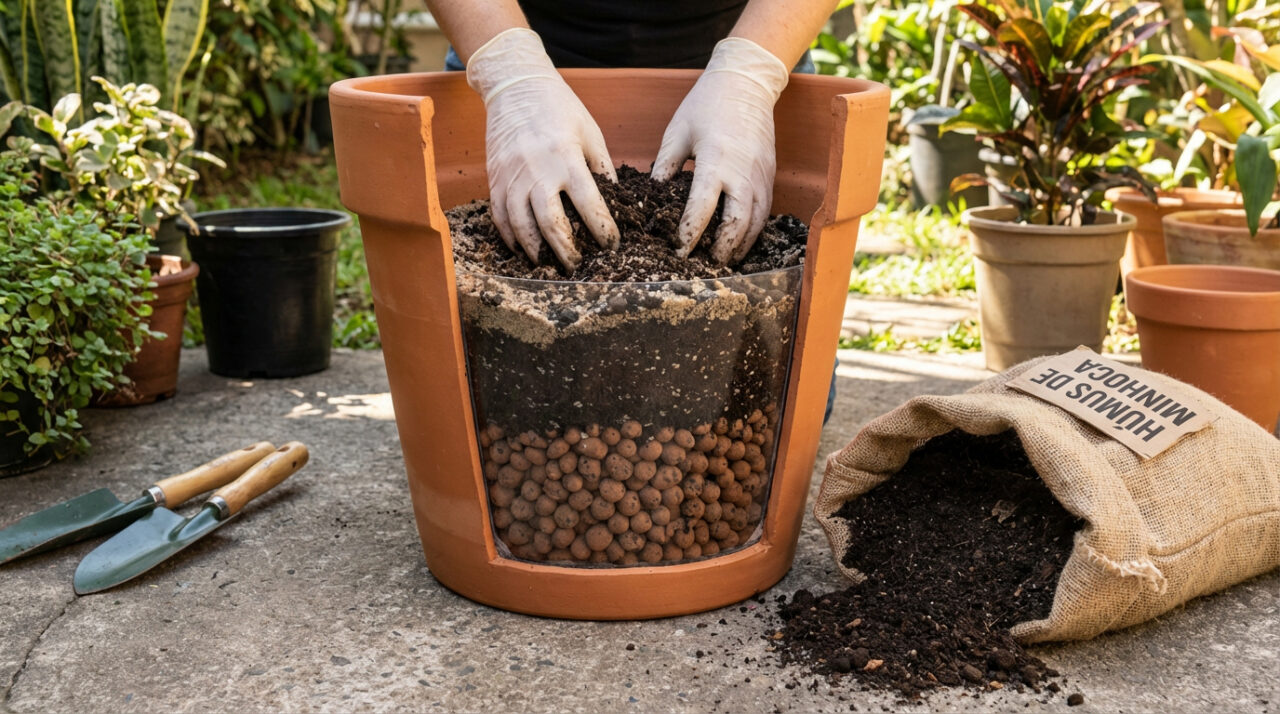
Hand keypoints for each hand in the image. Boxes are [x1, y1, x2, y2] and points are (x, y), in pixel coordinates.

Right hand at [466, 28, 618, 269]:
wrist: (515, 86)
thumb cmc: (559, 109)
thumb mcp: (590, 133)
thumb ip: (602, 169)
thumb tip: (617, 202)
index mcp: (567, 158)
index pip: (589, 205)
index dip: (603, 230)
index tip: (612, 246)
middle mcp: (538, 170)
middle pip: (552, 224)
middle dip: (568, 251)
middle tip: (579, 266)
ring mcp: (512, 176)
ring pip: (522, 226)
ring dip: (537, 251)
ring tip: (549, 263)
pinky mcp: (495, 179)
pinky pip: (499, 217)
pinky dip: (510, 238)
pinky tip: (522, 249)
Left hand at [652, 38, 789, 263]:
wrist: (746, 84)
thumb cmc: (706, 105)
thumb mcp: (677, 133)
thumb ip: (664, 168)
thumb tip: (650, 200)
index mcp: (716, 161)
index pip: (702, 209)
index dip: (689, 234)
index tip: (677, 250)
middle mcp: (743, 173)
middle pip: (736, 224)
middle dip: (719, 249)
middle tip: (702, 265)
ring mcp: (761, 176)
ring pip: (755, 223)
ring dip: (739, 246)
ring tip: (722, 261)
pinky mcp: (770, 177)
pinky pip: (765, 213)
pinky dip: (753, 232)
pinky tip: (739, 242)